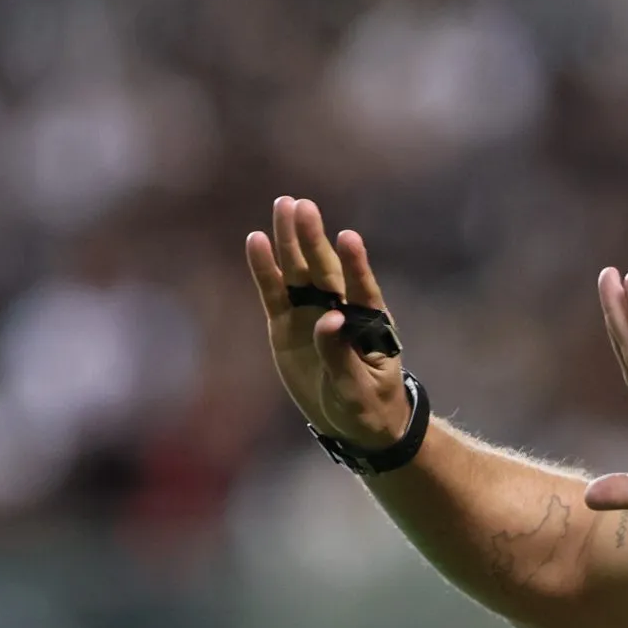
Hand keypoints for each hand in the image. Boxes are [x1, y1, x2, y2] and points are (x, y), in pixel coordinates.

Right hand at [245, 197, 411, 449]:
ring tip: (284, 206)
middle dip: (313, 239)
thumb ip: (341, 355)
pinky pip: (275, 293)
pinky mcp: (288, 322)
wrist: (351, 421)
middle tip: (302, 206)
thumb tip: (329, 320)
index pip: (362, 288)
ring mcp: (312, 312)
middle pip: (325, 270)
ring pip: (299, 272)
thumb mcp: (358, 390)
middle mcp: (340, 308)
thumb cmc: (367, 405)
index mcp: (369, 322)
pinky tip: (257, 241)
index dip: (355, 264)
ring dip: (291, 241)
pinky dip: (266, 269)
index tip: (348, 237)